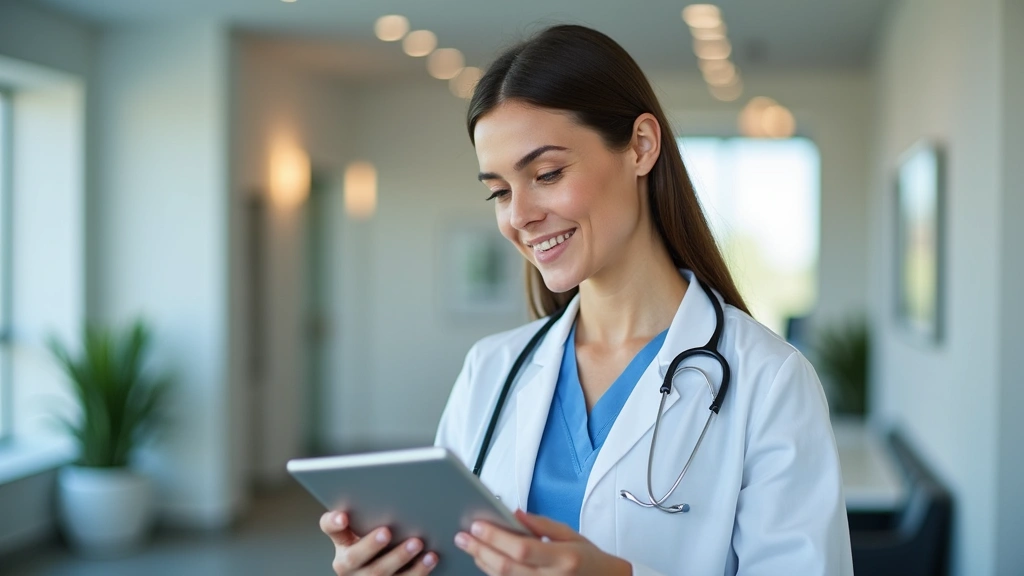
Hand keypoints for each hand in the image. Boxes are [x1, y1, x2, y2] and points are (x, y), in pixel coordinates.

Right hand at [319, 510, 438, 574]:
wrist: (389, 567)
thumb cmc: (381, 537)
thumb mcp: (370, 525)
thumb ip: (373, 510)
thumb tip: (395, 485)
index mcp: (342, 541)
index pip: (330, 528)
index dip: (333, 522)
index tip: (343, 515)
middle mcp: (348, 564)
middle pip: (354, 557)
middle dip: (370, 544)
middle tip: (386, 531)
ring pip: (379, 573)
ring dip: (399, 557)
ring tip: (417, 543)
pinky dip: (418, 570)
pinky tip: (430, 557)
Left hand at [453, 509, 631, 575]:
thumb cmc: (588, 558)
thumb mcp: (570, 533)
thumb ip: (541, 524)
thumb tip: (514, 513)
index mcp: (563, 558)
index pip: (521, 548)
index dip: (496, 537)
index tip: (477, 524)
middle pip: (506, 567)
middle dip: (480, 549)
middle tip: (463, 535)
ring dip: (481, 561)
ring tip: (468, 545)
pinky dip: (492, 573)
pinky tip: (483, 561)